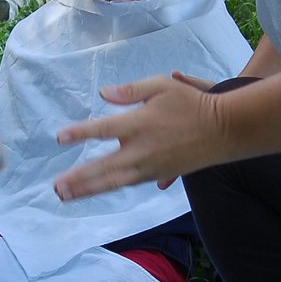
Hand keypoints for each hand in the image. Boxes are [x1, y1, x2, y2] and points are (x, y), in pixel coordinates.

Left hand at [52, 74, 230, 199]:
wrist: (224, 130)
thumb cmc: (192, 103)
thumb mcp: (162, 86)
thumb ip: (130, 90)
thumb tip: (103, 93)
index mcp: (139, 123)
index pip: (102, 129)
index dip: (79, 133)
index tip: (59, 138)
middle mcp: (141, 149)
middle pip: (103, 167)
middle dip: (78, 178)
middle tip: (56, 187)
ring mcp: (150, 167)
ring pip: (113, 182)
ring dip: (88, 189)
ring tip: (67, 196)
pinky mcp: (159, 175)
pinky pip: (129, 183)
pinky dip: (110, 188)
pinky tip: (95, 190)